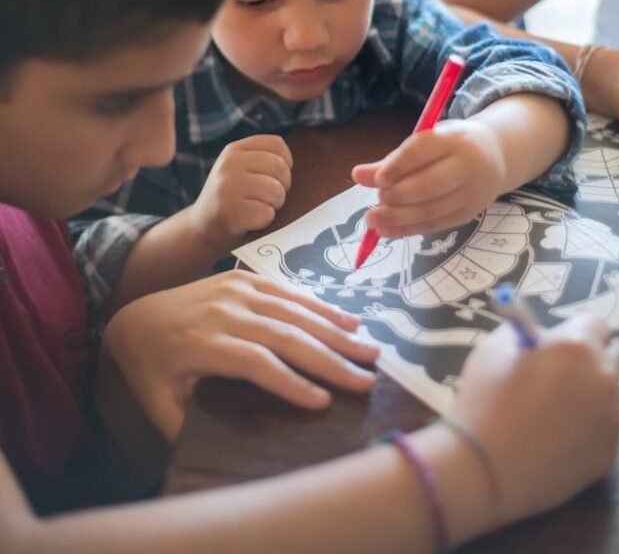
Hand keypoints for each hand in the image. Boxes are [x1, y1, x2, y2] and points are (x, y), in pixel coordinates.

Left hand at [103, 269, 378, 440]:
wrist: (134, 314)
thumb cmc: (151, 367)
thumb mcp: (158, 403)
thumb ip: (188, 426)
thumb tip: (225, 454)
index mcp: (203, 343)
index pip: (255, 362)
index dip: (290, 383)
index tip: (323, 404)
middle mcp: (225, 310)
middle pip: (285, 334)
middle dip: (330, 358)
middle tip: (366, 380)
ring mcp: (237, 289)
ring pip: (294, 310)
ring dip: (336, 331)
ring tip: (370, 352)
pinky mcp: (245, 278)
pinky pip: (289, 291)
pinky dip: (321, 306)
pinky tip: (350, 321)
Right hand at [189, 135, 292, 253]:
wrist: (201, 230)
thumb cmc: (231, 200)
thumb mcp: (238, 170)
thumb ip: (262, 160)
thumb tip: (292, 165)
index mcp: (234, 150)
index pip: (277, 144)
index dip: (285, 163)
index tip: (274, 178)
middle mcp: (229, 164)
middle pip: (280, 167)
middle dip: (282, 187)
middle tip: (267, 199)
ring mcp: (227, 188)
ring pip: (276, 190)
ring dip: (275, 205)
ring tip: (258, 209)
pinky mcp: (230, 212)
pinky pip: (266, 213)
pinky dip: (264, 221)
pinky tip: (250, 222)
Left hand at [351, 119, 505, 236]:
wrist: (496, 157)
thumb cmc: (450, 145)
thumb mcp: (426, 141)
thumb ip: (393, 160)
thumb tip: (358, 176)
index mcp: (454, 139)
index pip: (423, 151)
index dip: (398, 166)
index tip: (377, 179)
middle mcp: (467, 166)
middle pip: (428, 186)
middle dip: (397, 196)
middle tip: (377, 200)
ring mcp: (471, 193)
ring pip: (430, 210)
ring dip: (398, 217)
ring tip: (372, 219)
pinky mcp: (468, 214)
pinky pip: (435, 225)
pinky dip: (408, 229)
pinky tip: (386, 230)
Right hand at [453, 315, 618, 525]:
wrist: (484, 469)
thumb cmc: (485, 400)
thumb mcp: (494, 348)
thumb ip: (527, 335)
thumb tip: (543, 339)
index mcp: (575, 346)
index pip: (597, 324)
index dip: (578, 330)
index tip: (561, 343)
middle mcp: (602, 377)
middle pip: (612, 357)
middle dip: (590, 360)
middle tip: (560, 375)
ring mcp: (610, 418)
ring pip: (613, 394)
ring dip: (593, 394)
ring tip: (558, 410)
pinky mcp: (610, 452)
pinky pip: (607, 428)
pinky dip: (590, 427)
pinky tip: (559, 437)